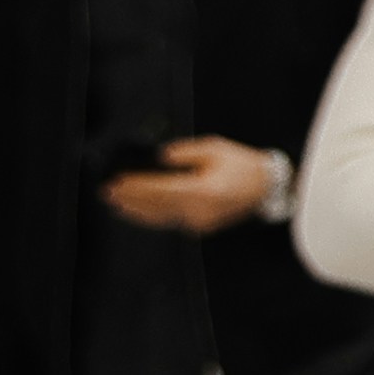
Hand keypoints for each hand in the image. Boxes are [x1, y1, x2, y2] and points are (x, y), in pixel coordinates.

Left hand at [101, 137, 279, 232]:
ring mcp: (199, 222)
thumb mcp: (214, 147)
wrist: (267, 187)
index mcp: (203, 190)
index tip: (117, 181)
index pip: (160, 188)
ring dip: (136, 211)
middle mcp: (199, 210)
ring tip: (115, 204)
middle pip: (155, 205)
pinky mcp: (200, 226)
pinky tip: (139, 211)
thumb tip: (159, 158)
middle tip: (107, 192)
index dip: (136, 185)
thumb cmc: (242, 164)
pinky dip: (151, 216)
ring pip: (160, 217)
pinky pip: (170, 220)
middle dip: (129, 198)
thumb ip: (184, 152)